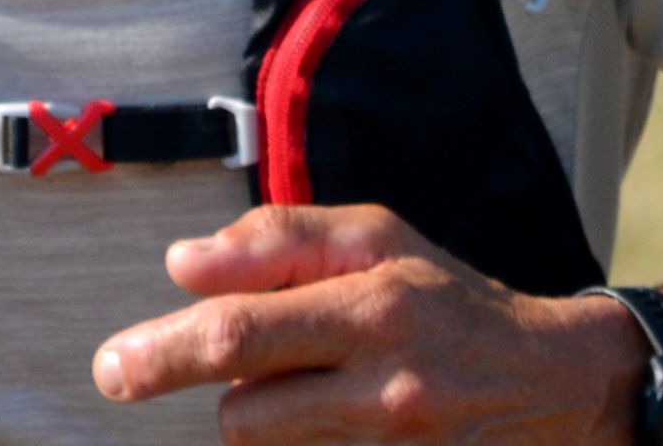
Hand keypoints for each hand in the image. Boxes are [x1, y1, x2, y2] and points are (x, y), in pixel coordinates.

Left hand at [91, 203, 647, 442]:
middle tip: (147, 372)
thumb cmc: (448, 299)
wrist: (549, 382)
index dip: (163, 351)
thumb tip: (183, 263)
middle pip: (241, 411)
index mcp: (374, 306)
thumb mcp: (376, 237)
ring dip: (256, 414)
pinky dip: (294, 442)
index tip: (114, 365)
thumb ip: (278, 238)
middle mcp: (383, 385)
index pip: (242, 334)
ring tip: (298, 380)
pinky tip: (320, 414)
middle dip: (195, 386)